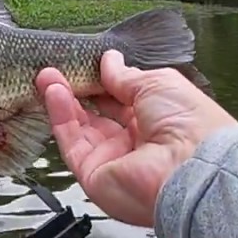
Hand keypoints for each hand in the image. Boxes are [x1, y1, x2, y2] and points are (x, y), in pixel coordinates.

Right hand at [34, 50, 237, 226]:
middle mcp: (134, 144)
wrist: (190, 169)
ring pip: (80, 128)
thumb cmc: (190, 125)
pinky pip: (72, 143)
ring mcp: (113, 161)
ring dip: (63, 100)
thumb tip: (108, 62)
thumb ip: (126, 76)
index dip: (102, 82)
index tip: (85, 64)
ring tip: (47, 75)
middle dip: (78, 90)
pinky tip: (53, 92)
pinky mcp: (93, 175)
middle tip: (60, 68)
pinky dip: (61, 117)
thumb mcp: (158, 84)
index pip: (122, 101)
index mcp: (157, 122)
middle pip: (97, 116)